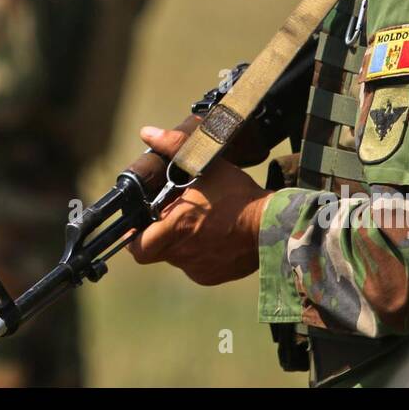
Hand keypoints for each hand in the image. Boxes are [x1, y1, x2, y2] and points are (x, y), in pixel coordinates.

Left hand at [128, 119, 272, 285]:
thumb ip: (175, 147)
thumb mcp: (207, 165)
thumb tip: (148, 133)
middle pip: (156, 250)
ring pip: (176, 257)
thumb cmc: (239, 196)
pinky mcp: (213, 276)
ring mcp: (199, 268)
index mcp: (177, 228)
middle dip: (158, 234)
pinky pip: (196, 266)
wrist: (274, 226)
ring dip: (180, 242)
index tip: (138, 225)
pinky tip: (212, 236)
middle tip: (169, 217)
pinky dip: (198, 253)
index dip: (134, 238)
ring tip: (196, 222)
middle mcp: (184, 254)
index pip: (139, 248)